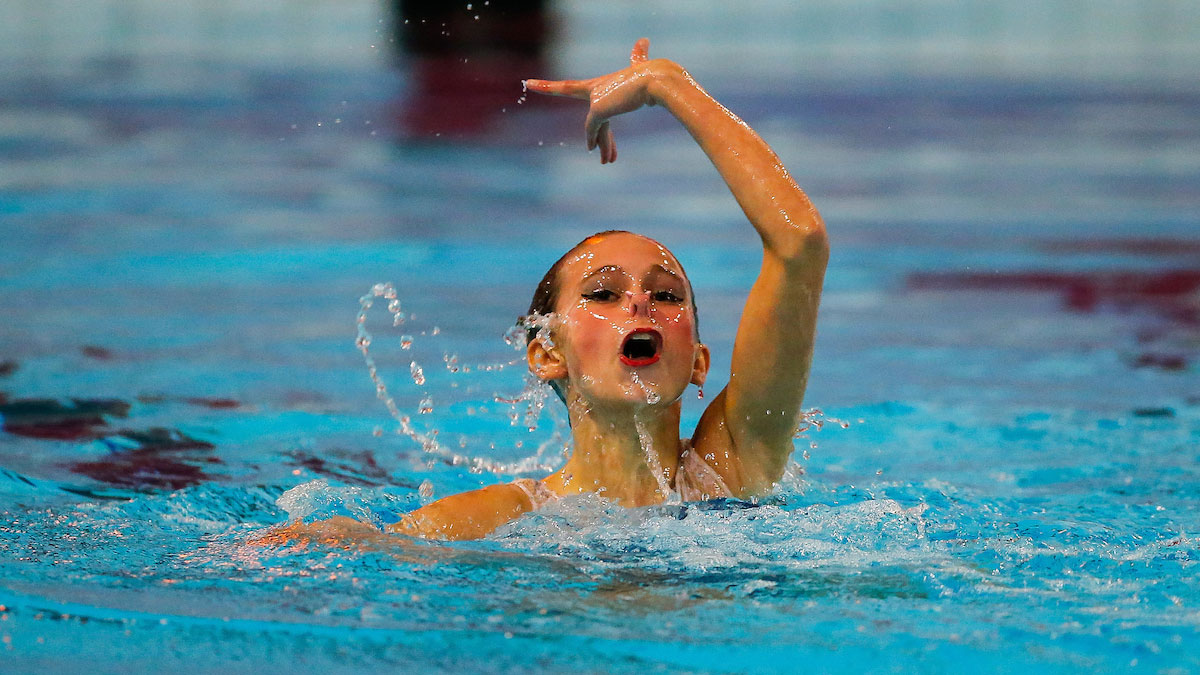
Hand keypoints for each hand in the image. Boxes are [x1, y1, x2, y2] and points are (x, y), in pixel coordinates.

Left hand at [524, 37, 664, 163]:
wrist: (658, 81)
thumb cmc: (655, 76)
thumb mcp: (644, 68)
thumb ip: (640, 57)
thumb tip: (643, 40)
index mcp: (604, 82)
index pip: (574, 84)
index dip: (555, 83)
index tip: (534, 80)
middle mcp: (596, 87)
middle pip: (567, 87)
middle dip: (547, 85)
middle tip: (529, 83)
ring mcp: (596, 98)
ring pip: (593, 125)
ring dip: (603, 145)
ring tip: (605, 162)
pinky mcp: (598, 108)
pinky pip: (594, 129)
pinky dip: (595, 140)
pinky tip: (594, 152)